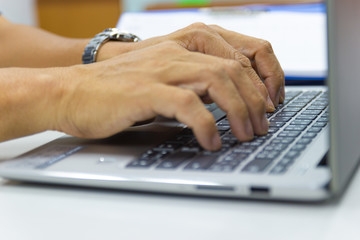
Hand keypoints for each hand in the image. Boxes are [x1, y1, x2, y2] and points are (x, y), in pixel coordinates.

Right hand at [56, 41, 268, 150]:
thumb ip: (185, 84)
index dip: (255, 83)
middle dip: (254, 100)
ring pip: (217, 80)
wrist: (69, 92)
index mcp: (179, 49)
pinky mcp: (144, 91)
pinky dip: (206, 125)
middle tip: (259, 126)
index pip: (232, 57)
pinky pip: (187, 104)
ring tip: (244, 135)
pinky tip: (210, 142)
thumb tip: (215, 103)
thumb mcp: (157, 80)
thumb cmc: (113, 93)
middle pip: (231, 68)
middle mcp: (173, 54)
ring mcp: (159, 70)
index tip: (262, 107)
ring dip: (239, 111)